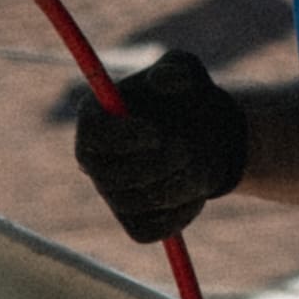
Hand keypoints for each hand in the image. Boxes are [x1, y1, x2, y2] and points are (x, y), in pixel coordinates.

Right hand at [77, 42, 250, 244]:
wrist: (207, 136)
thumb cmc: (186, 98)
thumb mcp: (187, 71)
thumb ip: (176, 69)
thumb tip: (162, 80)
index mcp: (95, 118)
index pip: (92, 134)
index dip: (121, 137)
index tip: (155, 132)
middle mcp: (94, 162)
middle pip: (110, 176)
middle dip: (156, 164)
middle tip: (186, 149)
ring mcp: (112, 196)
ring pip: (138, 204)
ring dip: (176, 183)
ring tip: (197, 160)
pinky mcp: (134, 224)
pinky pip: (154, 229)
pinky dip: (181, 211)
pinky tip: (194, 188)